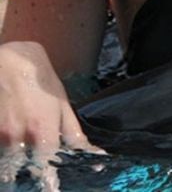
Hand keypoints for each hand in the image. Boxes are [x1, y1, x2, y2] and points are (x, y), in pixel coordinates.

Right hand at [0, 41, 103, 187]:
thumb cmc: (41, 82)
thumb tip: (95, 156)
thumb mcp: (62, 105)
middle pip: (23, 173)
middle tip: (37, 173)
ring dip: (14, 166)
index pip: (47, 171)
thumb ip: (74, 135)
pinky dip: (4, 154)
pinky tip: (11, 141)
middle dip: (29, 176)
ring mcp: (1, 137)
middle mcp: (20, 138)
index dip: (49, 183)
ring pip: (8, 165)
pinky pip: (0, 153)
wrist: (11, 61)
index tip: (51, 188)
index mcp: (43, 132)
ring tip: (23, 150)